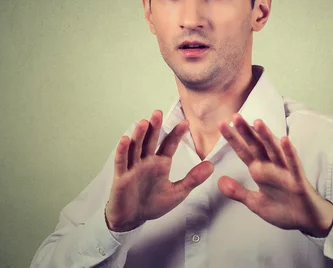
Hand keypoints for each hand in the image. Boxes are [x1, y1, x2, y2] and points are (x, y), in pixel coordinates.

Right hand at [105, 111, 213, 231]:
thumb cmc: (153, 204)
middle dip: (154, 127)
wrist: (132, 219)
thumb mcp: (177, 192)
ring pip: (135, 147)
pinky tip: (125, 139)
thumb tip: (211, 166)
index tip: (185, 123)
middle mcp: (146, 161)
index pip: (169, 144)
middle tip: (158, 112)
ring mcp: (133, 167)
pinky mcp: (121, 176)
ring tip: (144, 123)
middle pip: (150, 141)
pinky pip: (121, 162)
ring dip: (139, 135)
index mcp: (160, 163)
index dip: (176, 134)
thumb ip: (192, 179)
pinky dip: (122, 151)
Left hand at [217, 114, 332, 237]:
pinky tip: (285, 140)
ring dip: (267, 136)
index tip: (221, 125)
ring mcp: (285, 172)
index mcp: (260, 171)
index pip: (244, 152)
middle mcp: (271, 167)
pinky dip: (289, 153)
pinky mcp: (298, 180)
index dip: (233, 139)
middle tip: (236, 116)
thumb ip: (238, 192)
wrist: (306, 221)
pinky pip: (293, 165)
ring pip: (274, 150)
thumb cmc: (283, 208)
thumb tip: (219, 181)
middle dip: (247, 132)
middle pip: (257, 146)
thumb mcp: (255, 203)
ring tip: (258, 122)